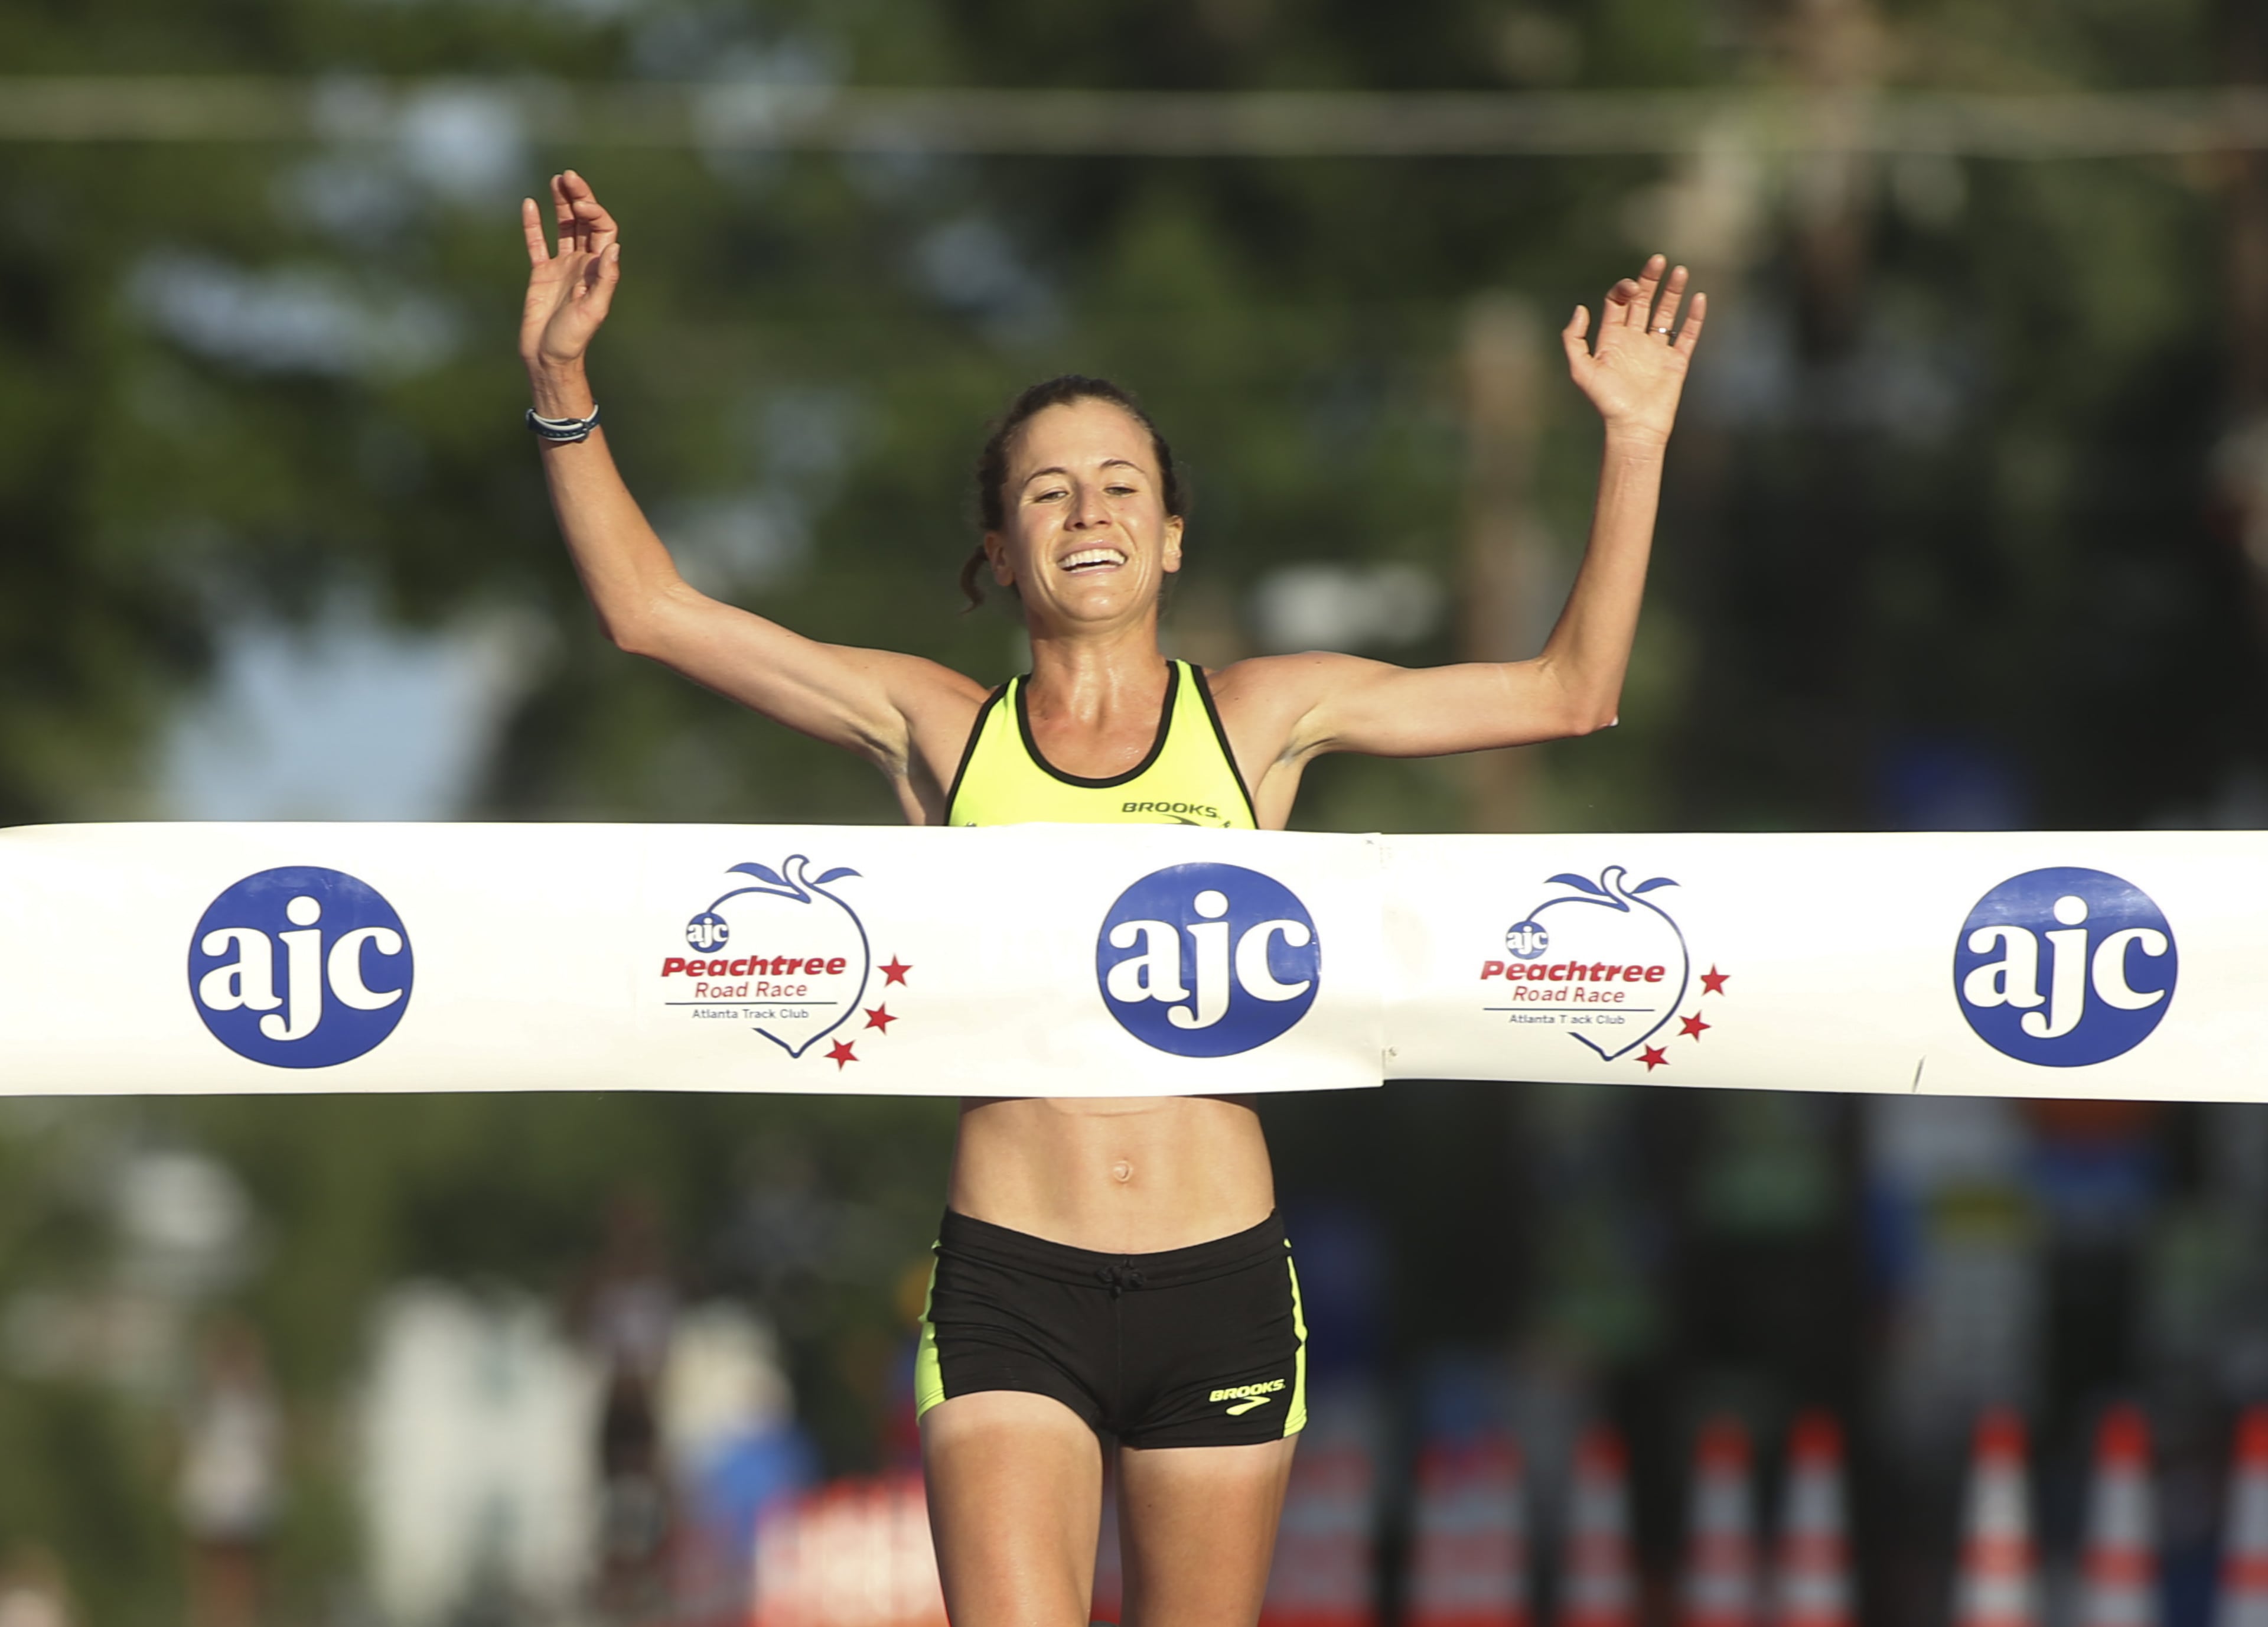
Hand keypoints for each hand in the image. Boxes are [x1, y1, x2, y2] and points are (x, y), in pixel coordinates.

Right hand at [519, 170, 621, 380]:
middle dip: (579, 198)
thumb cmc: (573, 339)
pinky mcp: (541, 273)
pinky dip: (533, 225)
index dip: (594, 213)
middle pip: (584, 222)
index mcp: (599, 270)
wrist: (547, 357)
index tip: (580, 206)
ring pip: (564, 227)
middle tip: (569, 176)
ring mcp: (562, 266)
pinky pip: (537, 243)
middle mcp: (583, 263)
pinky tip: (529, 203)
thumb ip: (605, 280)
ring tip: (557, 180)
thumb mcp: (593, 311)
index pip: (602, 229)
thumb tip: (614, 247)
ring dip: (561, 204)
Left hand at [1562, 255, 1705, 445]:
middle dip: (1650, 280)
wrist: (1634, 427)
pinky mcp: (1676, 362)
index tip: (1633, 286)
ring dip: (1673, 292)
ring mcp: (1656, 351)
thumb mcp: (1582, 370)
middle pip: (1643, 302)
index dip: (1624, 289)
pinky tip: (1699, 298)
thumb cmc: (1606, 402)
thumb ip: (1574, 339)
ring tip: (1680, 271)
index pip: (1619, 304)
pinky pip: (1687, 335)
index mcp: (1612, 340)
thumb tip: (1580, 309)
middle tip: (1658, 260)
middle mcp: (1635, 341)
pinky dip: (1695, 317)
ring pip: (1666, 314)